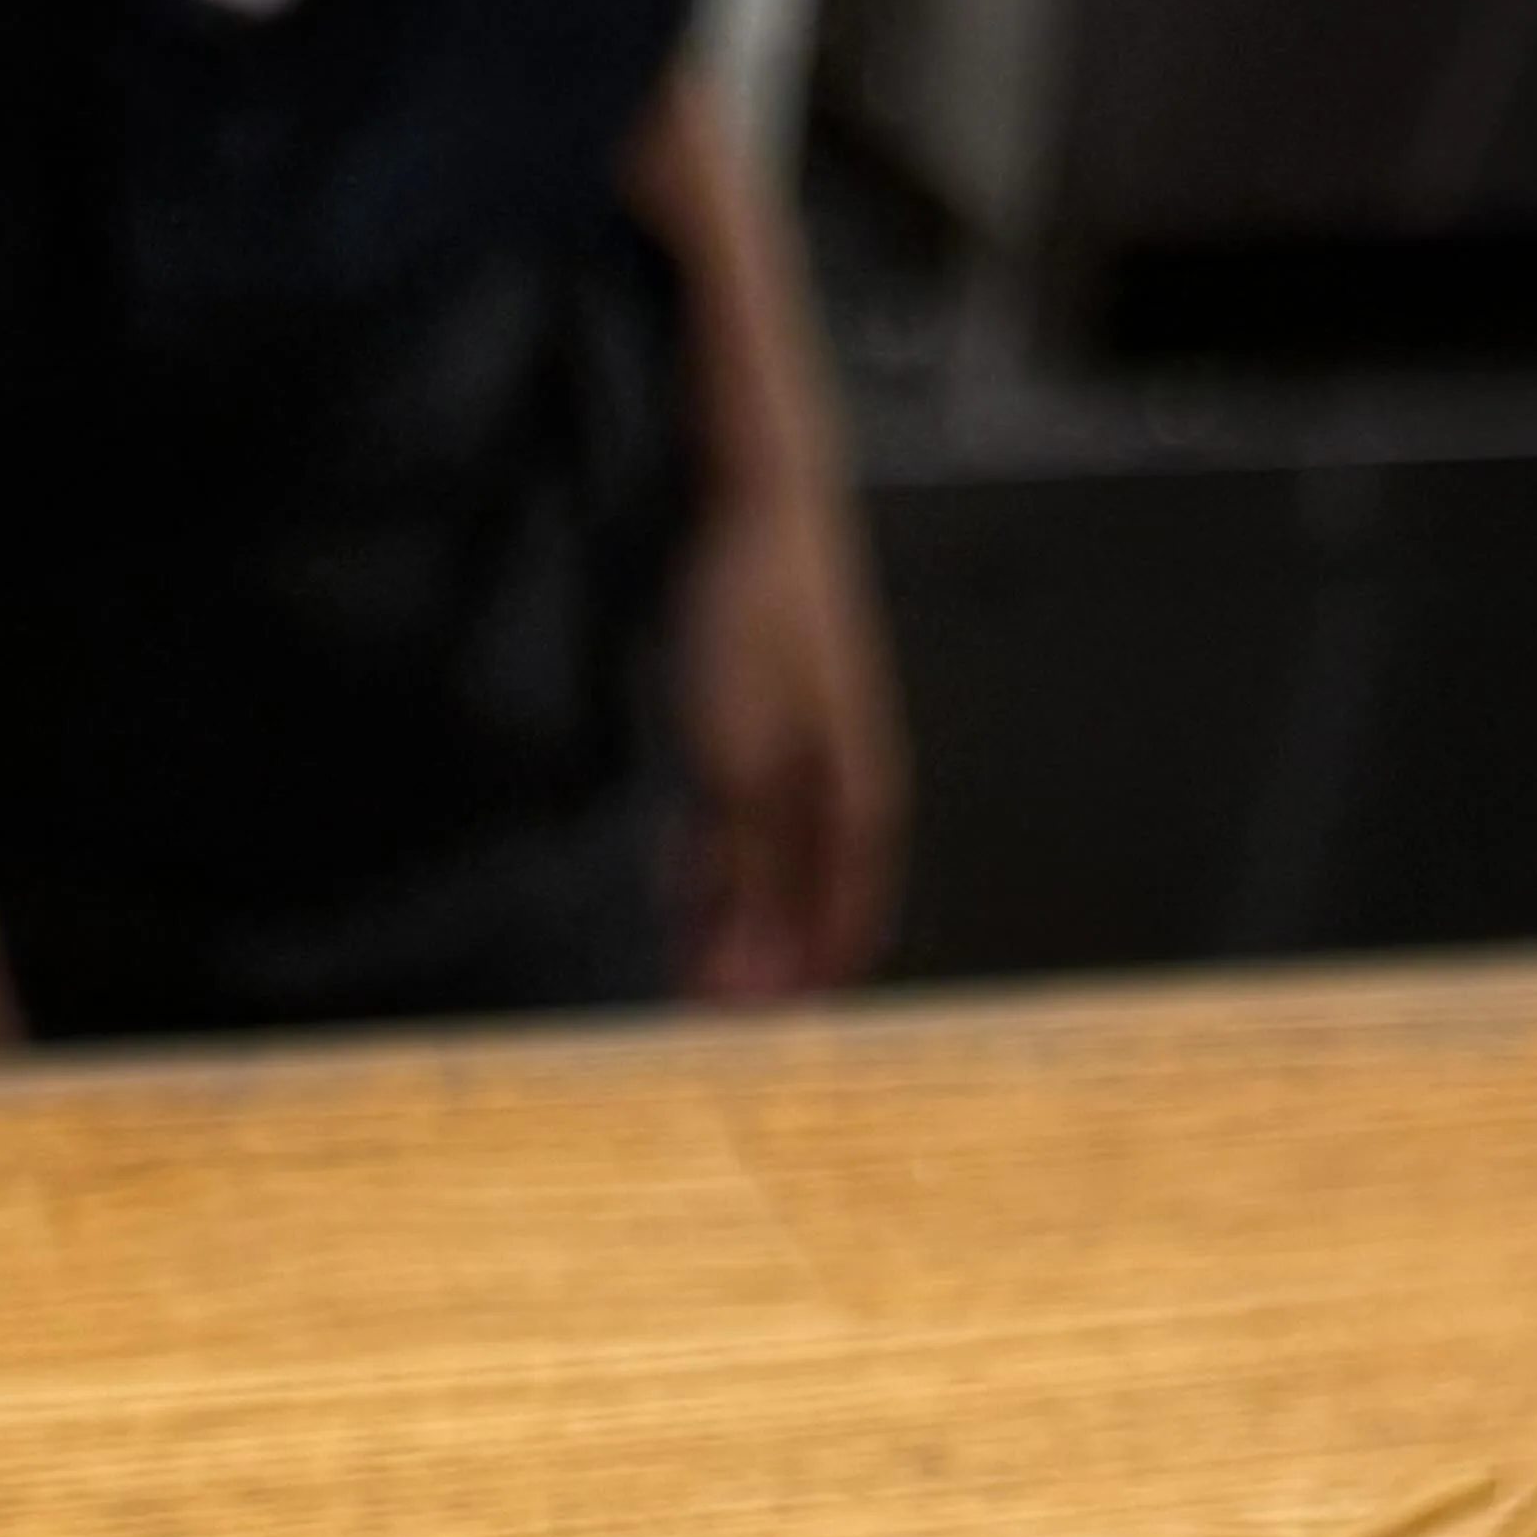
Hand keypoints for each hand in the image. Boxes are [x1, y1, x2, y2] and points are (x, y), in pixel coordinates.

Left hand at [672, 465, 907, 1005]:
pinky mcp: (755, 719)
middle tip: (716, 1019)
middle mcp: (835, 776)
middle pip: (806, 896)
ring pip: (767, 862)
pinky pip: (737, 818)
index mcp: (856, 792)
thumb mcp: (743, 766)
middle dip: (765, 959)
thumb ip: (746, 874)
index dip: (817, 974)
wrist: (754, 502)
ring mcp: (797, 745)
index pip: (849, 912)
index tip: (780, 1034)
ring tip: (689, 970)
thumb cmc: (759, 620)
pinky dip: (709, 864)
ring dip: (731, 918)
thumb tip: (747, 978)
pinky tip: (680, 891)